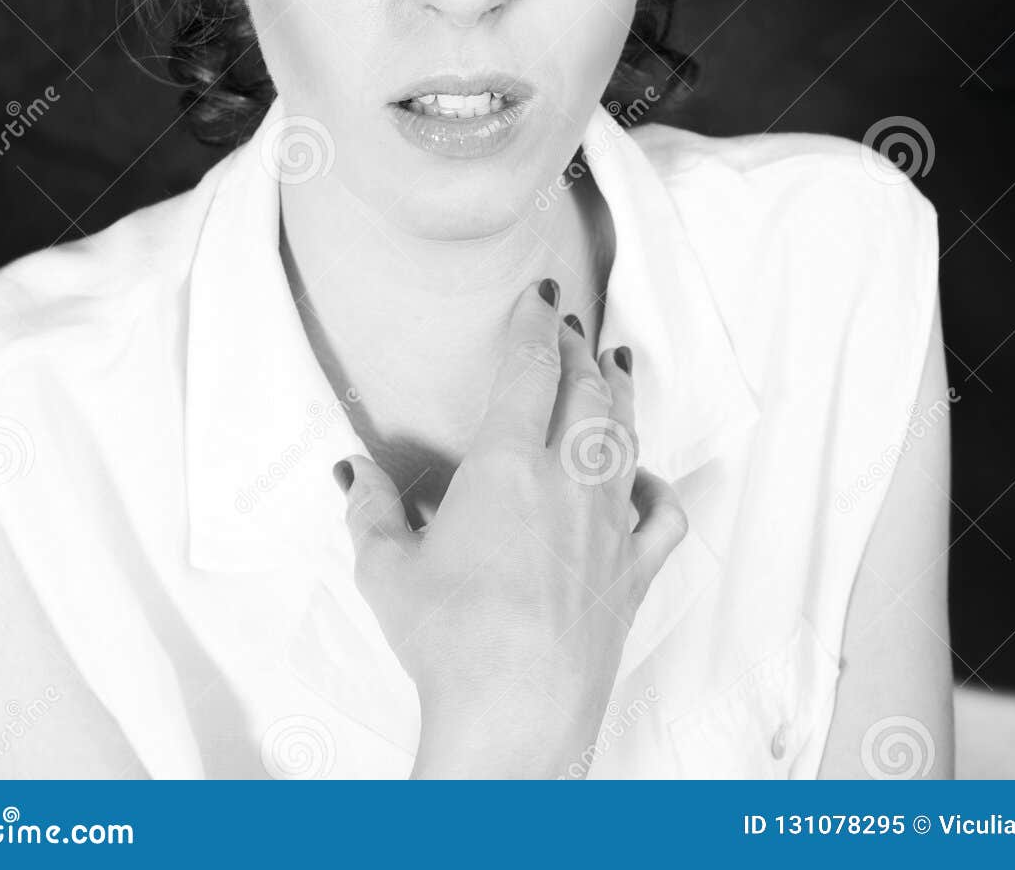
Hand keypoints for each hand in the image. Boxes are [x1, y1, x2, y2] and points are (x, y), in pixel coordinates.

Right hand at [333, 277, 688, 778]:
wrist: (514, 719)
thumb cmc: (447, 643)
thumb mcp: (384, 571)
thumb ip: (368, 510)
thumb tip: (353, 471)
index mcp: (506, 466)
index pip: (530, 369)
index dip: (536, 324)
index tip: (542, 296)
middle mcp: (567, 482)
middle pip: (587, 391)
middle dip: (580, 350)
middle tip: (573, 327)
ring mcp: (608, 528)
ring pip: (626, 438)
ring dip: (620, 396)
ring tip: (616, 367)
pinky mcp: (633, 575)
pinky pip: (661, 515)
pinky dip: (655, 486)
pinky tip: (643, 478)